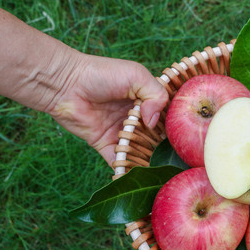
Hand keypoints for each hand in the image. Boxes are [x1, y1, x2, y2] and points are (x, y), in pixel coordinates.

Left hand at [48, 53, 167, 165]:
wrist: (66, 84)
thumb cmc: (101, 74)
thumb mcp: (136, 75)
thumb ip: (156, 95)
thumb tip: (154, 122)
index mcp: (144, 100)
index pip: (165, 115)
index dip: (173, 124)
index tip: (183, 133)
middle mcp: (134, 117)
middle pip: (154, 136)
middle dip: (162, 145)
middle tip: (175, 155)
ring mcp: (120, 132)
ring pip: (139, 149)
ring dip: (148, 158)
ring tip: (161, 168)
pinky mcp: (105, 144)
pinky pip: (120, 160)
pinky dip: (127, 169)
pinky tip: (139, 175)